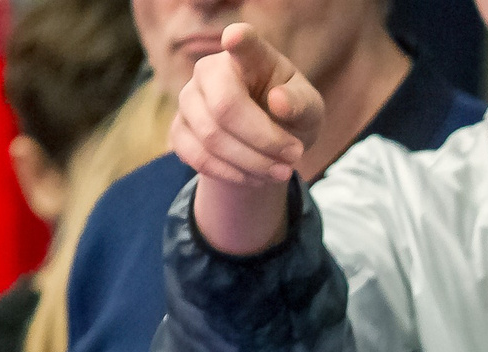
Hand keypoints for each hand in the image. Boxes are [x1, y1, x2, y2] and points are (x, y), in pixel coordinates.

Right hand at [171, 23, 323, 249]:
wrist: (266, 142)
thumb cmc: (290, 114)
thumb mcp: (309, 109)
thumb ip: (301, 103)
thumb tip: (279, 101)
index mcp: (248, 56)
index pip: (242, 42)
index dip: (238, 40)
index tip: (236, 38)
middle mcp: (209, 70)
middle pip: (225, 108)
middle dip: (264, 142)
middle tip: (294, 159)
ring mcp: (188, 98)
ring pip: (211, 138)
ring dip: (252, 163)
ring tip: (280, 172)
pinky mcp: (178, 129)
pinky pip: (198, 157)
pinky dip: (232, 174)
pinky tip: (255, 177)